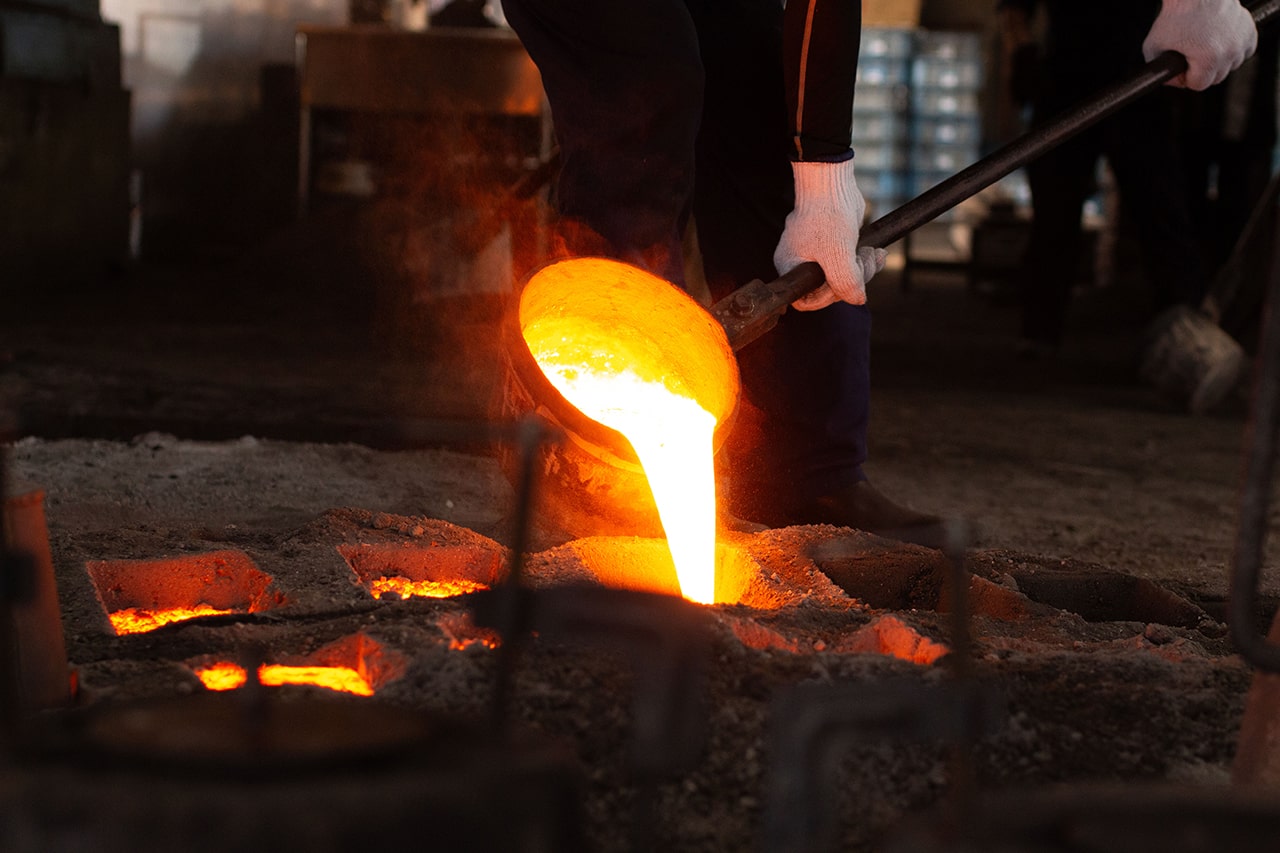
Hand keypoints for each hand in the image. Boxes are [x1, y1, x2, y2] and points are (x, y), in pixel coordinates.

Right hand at [774, 159, 887, 311]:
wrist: (832, 182)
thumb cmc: (826, 214)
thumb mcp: (837, 255)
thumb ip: (846, 282)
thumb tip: (857, 299)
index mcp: (790, 267)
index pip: (806, 300)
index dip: (827, 298)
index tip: (843, 286)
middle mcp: (800, 264)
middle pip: (828, 289)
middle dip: (852, 279)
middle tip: (864, 263)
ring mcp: (817, 255)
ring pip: (842, 277)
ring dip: (863, 270)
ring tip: (872, 254)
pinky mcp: (833, 246)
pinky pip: (848, 264)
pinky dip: (864, 261)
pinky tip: (874, 253)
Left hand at [1143, 0, 1256, 89]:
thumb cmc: (1177, 13)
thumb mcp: (1154, 46)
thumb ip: (1159, 69)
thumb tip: (1170, 80)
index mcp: (1208, 58)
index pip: (1198, 85)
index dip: (1184, 78)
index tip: (1180, 68)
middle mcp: (1230, 51)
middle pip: (1216, 78)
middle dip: (1201, 71)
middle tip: (1190, 57)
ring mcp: (1241, 40)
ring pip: (1232, 65)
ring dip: (1219, 62)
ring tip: (1204, 48)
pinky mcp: (1249, 29)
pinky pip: (1245, 50)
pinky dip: (1234, 49)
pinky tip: (1221, 43)